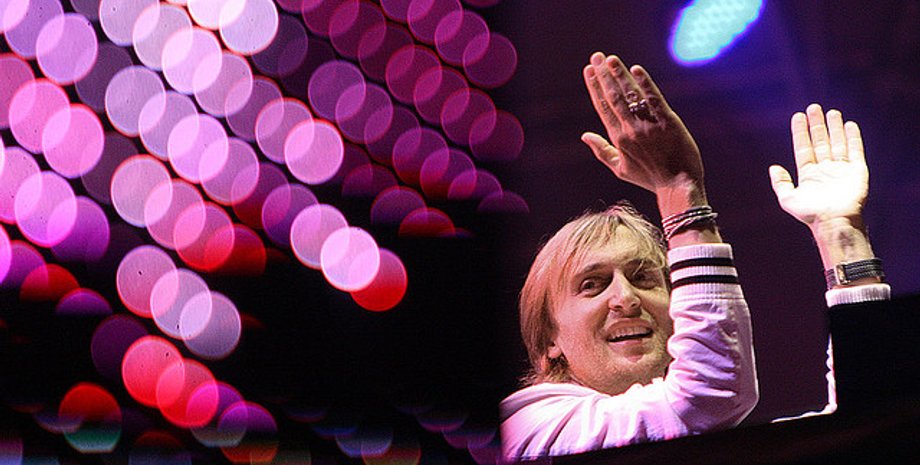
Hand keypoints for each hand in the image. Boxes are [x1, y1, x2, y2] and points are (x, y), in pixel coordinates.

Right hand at [581, 53, 703, 203]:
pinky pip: (653, 99)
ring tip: (611, 59)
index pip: (603, 107)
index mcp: (618, 139)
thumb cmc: (649, 178)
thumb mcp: (620, 168)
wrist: (678, 185)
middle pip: (613, 97)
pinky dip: (644, 83)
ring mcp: (649, 125)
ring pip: (630, 95)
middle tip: (596, 57)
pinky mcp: (667, 122)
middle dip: (603, 75)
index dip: (595, 87)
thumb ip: (601, 150)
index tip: (589, 70)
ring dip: (619, 75)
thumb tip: (585, 136)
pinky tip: (636, 70)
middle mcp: (630, 130)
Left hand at [769, 104, 867, 228]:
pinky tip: (849, 125)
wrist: (835, 221)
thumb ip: (780, 182)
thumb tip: (773, 167)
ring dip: (834, 127)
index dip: (801, 132)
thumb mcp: (788, 199)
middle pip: (821, 142)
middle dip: (817, 125)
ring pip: (837, 143)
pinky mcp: (857, 171)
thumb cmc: (811, 214)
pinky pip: (855, 151)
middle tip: (813, 107)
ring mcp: (841, 169)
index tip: (798, 116)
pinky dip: (853, 138)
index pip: (804, 147)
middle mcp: (825, 169)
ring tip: (831, 112)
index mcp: (808, 174)